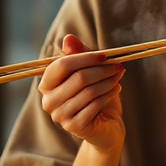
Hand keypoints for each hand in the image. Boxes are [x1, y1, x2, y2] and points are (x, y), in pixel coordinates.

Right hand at [38, 34, 125, 151]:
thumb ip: (79, 55)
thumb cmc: (96, 96)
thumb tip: (68, 38)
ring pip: (89, 91)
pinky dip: (109, 94)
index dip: (85, 58)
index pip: (62, 65)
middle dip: (102, 70)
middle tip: (118, 66)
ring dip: (108, 81)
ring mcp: (59, 115)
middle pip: (79, 77)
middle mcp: (48, 101)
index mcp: (47, 84)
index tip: (106, 55)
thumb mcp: (90, 72)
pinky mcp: (74, 126)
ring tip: (118, 77)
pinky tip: (117, 89)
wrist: (105, 127)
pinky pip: (95, 104)